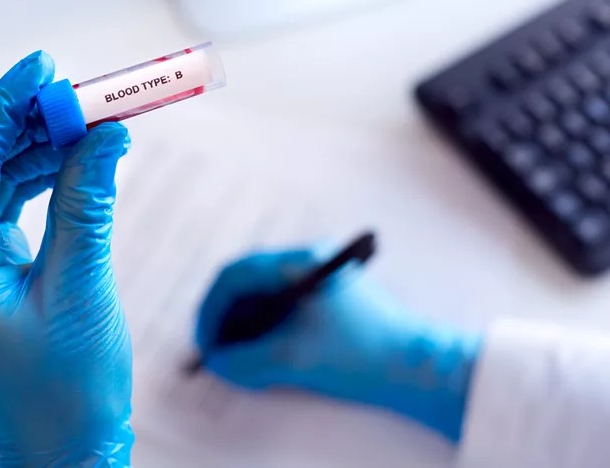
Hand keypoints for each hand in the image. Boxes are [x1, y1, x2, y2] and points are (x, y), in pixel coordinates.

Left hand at [0, 51, 133, 466]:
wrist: (61, 450)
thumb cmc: (65, 394)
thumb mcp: (82, 289)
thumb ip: (89, 205)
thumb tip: (104, 137)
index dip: (3, 108)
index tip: (40, 69)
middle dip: (21, 125)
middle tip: (74, 96)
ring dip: (34, 151)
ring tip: (86, 127)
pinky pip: (0, 210)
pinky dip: (35, 182)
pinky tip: (71, 163)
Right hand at [196, 247, 480, 441]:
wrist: (419, 367)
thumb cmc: (362, 353)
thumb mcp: (292, 359)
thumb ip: (245, 361)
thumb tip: (217, 361)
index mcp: (300, 261)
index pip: (236, 274)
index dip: (212, 309)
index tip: (206, 341)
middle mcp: (308, 259)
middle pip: (247, 282)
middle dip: (226, 318)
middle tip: (216, 349)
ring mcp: (319, 276)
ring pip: (264, 295)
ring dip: (245, 325)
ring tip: (239, 355)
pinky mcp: (328, 296)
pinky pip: (283, 306)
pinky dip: (266, 329)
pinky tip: (263, 352)